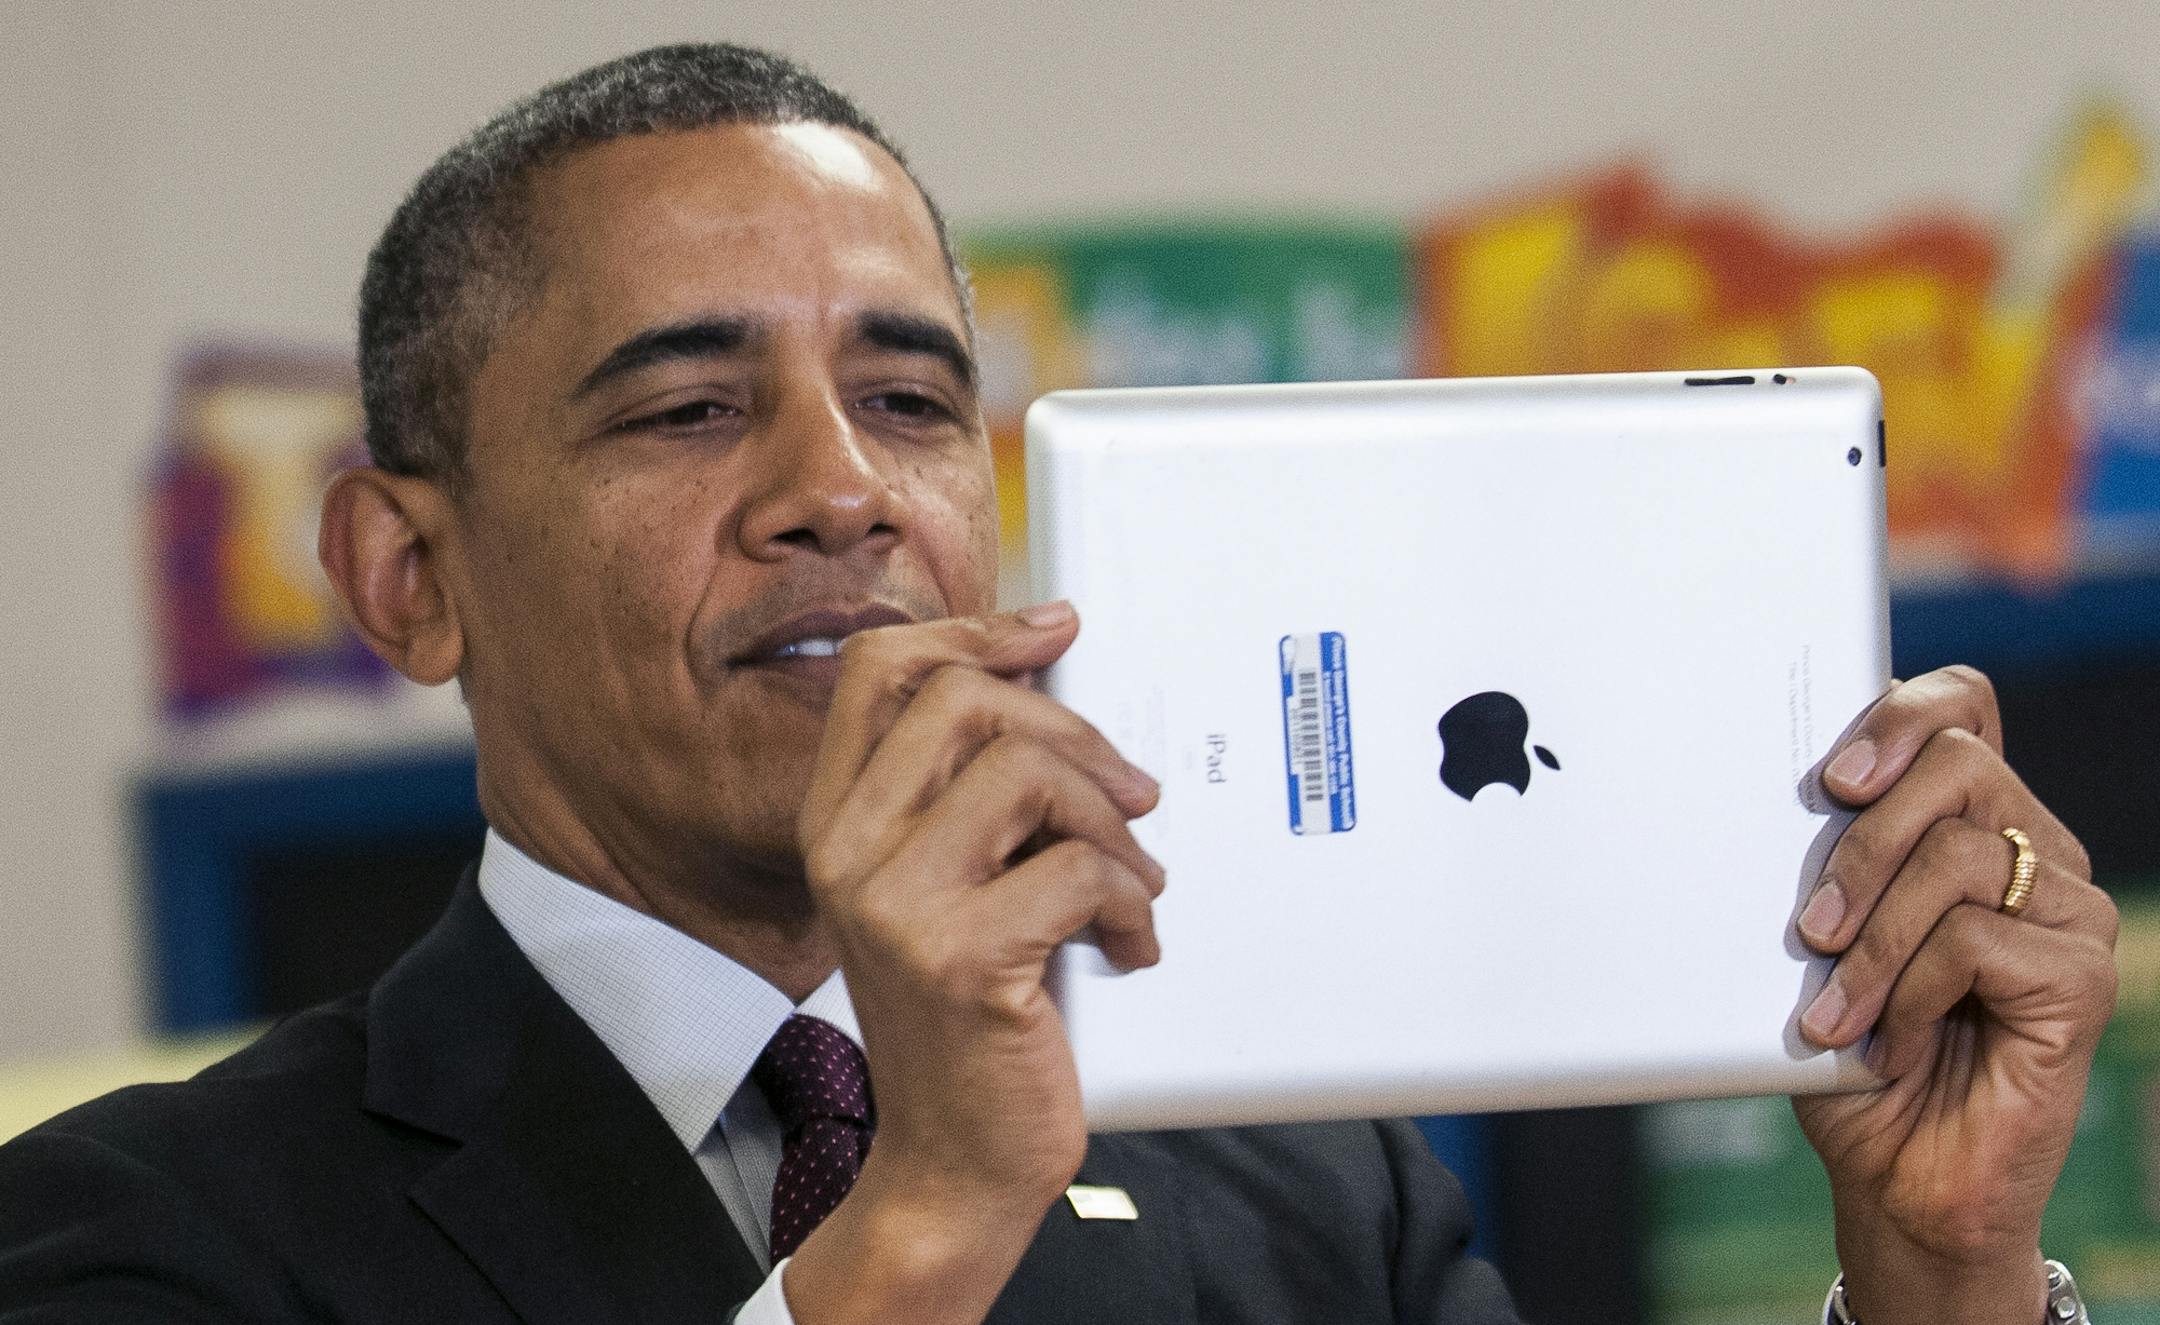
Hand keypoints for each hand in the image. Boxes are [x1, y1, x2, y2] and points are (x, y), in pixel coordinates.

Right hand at [781, 602, 1163, 1324]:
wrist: (951, 1164)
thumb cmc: (966, 1023)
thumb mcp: (945, 887)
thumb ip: (969, 796)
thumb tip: (1052, 690)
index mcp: (836, 820)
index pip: (880, 668)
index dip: (975, 630)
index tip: (1052, 630)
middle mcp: (848, 851)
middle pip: (963, 699)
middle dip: (1073, 733)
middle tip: (1127, 794)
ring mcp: (895, 903)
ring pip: (1029, 773)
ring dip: (1112, 825)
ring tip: (1128, 884)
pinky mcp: (961, 957)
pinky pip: (1080, 868)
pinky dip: (1131, 902)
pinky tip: (1126, 944)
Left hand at [1792, 666, 2117, 1324]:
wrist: (1897, 1179)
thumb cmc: (1851, 1057)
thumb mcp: (1816, 942)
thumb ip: (1819, 862)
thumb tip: (1772, 796)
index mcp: (1970, 823)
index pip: (1964, 706)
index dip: (1901, 714)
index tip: (1833, 778)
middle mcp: (2033, 851)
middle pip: (1957, 765)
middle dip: (1862, 843)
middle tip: (1807, 928)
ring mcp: (2067, 912)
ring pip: (1954, 857)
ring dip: (1869, 941)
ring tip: (1831, 1012)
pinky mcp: (2079, 977)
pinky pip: (1973, 941)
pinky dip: (1905, 996)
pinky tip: (1888, 1048)